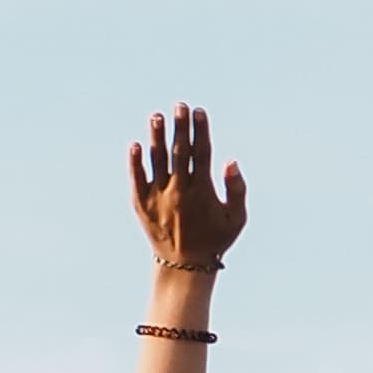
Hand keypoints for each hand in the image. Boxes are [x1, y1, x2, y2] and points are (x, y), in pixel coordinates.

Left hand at [128, 104, 248, 271]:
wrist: (184, 266)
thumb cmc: (214, 240)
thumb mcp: (236, 219)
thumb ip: (236, 190)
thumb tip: (230, 160)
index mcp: (202, 192)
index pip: (201, 154)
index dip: (200, 131)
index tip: (199, 112)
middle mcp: (179, 191)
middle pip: (179, 152)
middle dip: (180, 127)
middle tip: (179, 106)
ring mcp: (158, 197)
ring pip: (157, 161)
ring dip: (157, 137)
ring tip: (157, 117)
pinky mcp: (142, 204)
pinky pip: (137, 179)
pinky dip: (136, 162)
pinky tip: (136, 145)